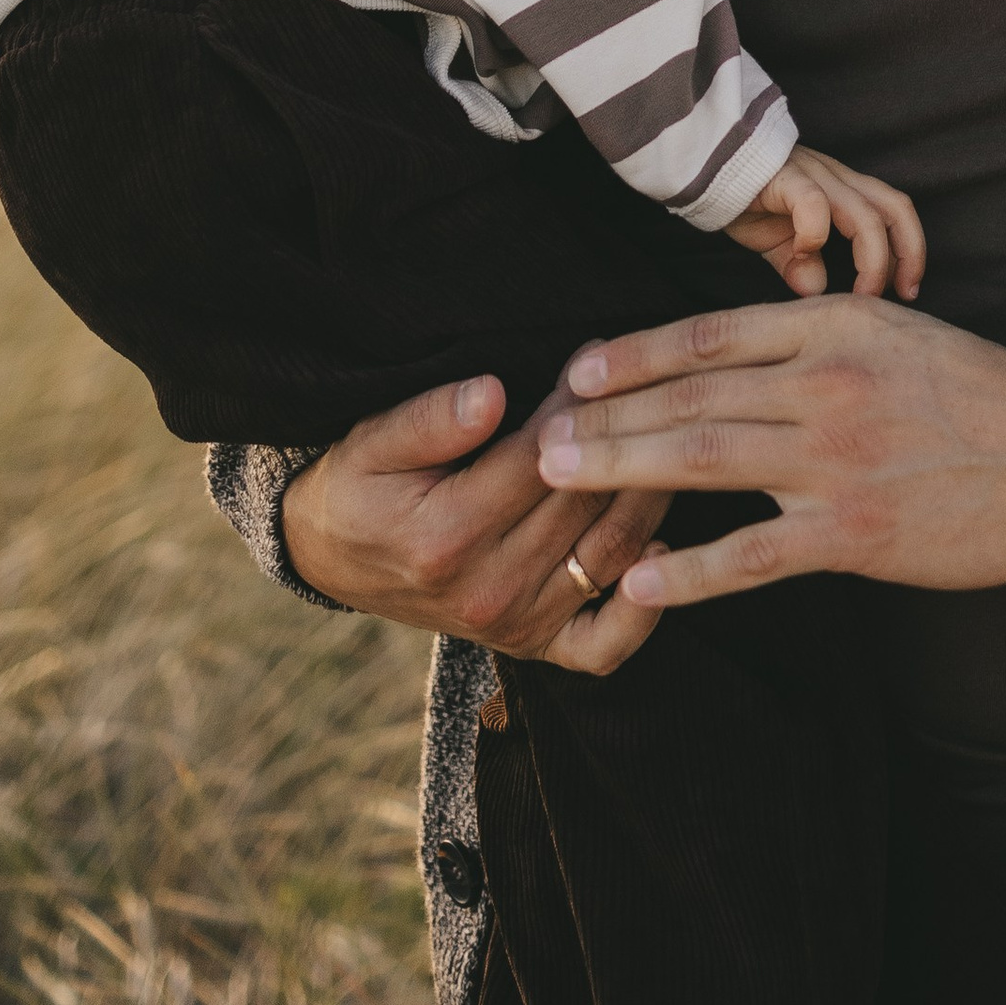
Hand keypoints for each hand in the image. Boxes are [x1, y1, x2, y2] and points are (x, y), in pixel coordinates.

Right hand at [280, 368, 670, 675]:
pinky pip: (603, 647)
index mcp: (447, 536)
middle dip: (624, 439)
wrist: (334, 560)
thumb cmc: (358, 489)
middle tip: (650, 385)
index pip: (540, 459)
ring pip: (607, 556)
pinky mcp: (532, 646)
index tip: (598, 357)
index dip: (575, 406)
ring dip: (650, 497)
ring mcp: (515, 626)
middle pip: (583, 505)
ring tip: (671, 439)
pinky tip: (664, 551)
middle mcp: (487, 591)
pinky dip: (643, 613)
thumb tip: (490, 393)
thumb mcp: (370, 443)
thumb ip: (429, 419)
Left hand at [532, 296, 1005, 608]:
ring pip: (705, 458)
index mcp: (832, 326)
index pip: (707, 332)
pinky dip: (690, 569)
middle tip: (539, 430)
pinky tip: (640, 580)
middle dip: (605, 412)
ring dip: (622, 470)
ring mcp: (838, 461)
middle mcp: (825, 383)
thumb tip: (731, 346)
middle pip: (690, 391)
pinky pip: (754, 554)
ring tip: (560, 480)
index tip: (575, 366)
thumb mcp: (893, 330)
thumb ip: (814, 335)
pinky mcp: (855, 535)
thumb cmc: (976, 390)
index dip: (632, 351)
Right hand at [722, 144, 926, 299]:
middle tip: (902, 294)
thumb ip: (800, 265)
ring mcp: (814, 175)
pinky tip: (803, 255)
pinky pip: (814, 205)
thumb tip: (817, 293)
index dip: (909, 250)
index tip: (906, 290)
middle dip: (908, 253)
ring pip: (865, 214)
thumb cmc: (745, 198)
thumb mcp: (779, 241)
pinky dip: (817, 235)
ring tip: (861, 293)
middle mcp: (837, 178)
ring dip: (871, 259)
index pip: (894, 211)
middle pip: (894, 207)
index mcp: (842, 189)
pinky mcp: (786, 177)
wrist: (704, 162)